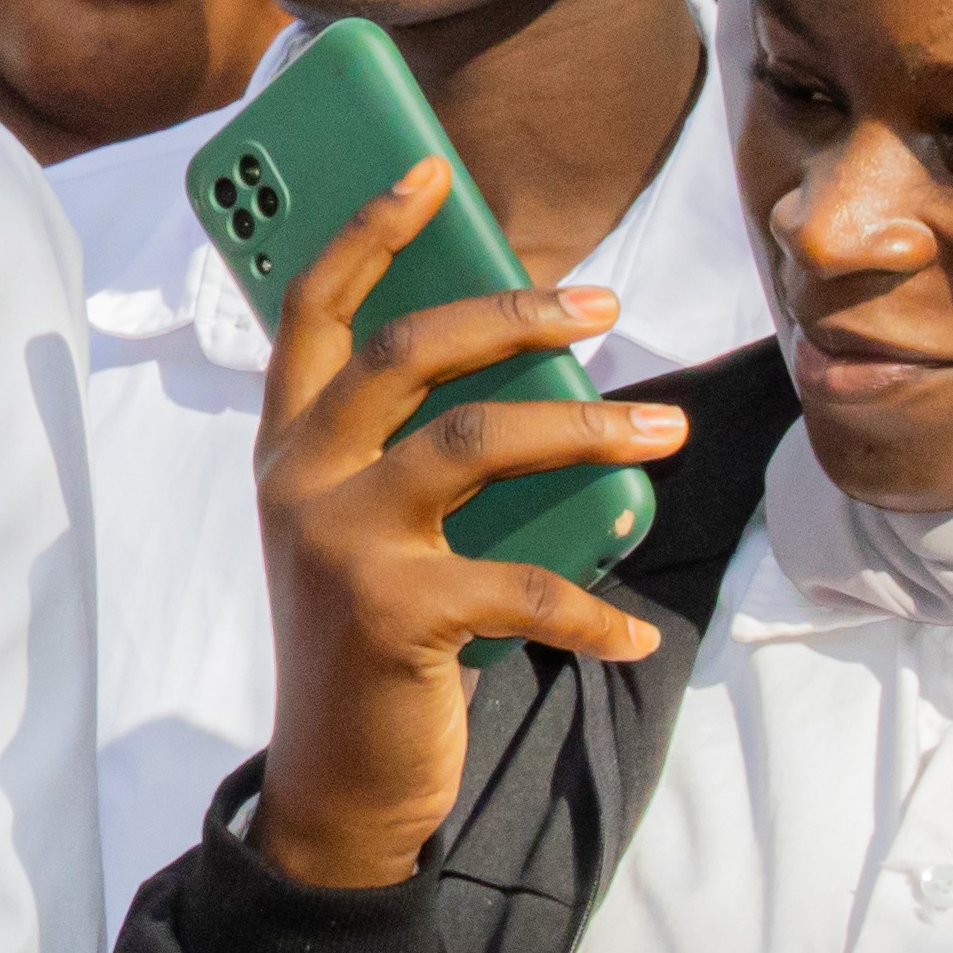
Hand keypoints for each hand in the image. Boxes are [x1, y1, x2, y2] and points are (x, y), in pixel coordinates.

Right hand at [249, 162, 679, 891]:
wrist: (331, 780)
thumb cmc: (365, 633)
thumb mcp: (361, 524)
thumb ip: (408, 448)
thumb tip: (529, 367)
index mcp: (287, 444)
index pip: (314, 310)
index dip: (366, 231)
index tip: (427, 173)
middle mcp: (299, 478)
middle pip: (405, 353)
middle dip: (510, 312)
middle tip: (602, 301)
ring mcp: (338, 543)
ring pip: (473, 443)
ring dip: (585, 429)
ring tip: (664, 436)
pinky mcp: (392, 614)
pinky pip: (523, 586)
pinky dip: (594, 612)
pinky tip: (637, 631)